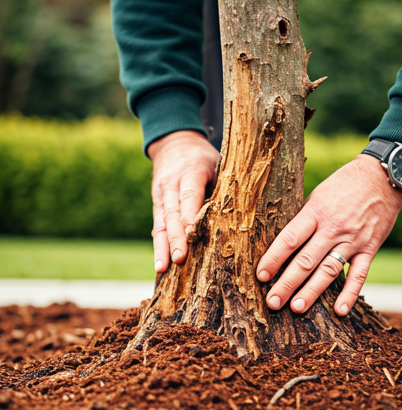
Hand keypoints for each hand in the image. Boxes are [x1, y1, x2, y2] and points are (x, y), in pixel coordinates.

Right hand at [148, 130, 218, 272]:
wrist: (173, 142)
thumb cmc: (203, 156)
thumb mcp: (217, 162)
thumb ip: (222, 186)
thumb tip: (236, 216)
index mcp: (191, 171)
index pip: (189, 195)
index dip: (189, 216)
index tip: (192, 235)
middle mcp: (171, 184)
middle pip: (172, 214)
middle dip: (176, 238)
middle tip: (180, 259)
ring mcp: (161, 195)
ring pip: (160, 223)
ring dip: (162, 247)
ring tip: (162, 268)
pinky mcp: (157, 204)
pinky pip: (157, 226)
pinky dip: (159, 245)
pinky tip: (160, 264)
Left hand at [256, 154, 401, 315]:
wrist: (383, 177)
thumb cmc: (344, 184)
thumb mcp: (318, 195)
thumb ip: (305, 220)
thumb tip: (286, 246)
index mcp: (316, 212)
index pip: (289, 240)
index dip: (273, 259)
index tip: (261, 275)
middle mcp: (332, 228)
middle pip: (305, 260)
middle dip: (286, 283)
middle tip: (273, 301)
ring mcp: (352, 239)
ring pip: (328, 270)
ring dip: (311, 291)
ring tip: (296, 308)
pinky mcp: (370, 248)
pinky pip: (359, 275)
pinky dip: (350, 294)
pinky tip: (339, 311)